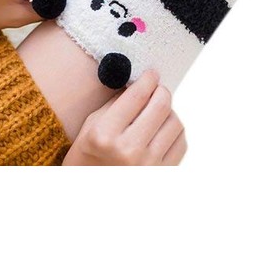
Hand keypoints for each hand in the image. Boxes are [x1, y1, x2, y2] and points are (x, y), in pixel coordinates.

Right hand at [62, 71, 186, 165]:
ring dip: (168, 112)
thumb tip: (142, 82)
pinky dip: (174, 132)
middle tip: (156, 89)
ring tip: (157, 114)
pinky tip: (161, 132)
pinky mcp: (162, 176)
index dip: (148, 79)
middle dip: (161, 91)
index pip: (137, 95)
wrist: (91, 196)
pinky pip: (181, 143)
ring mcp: (148, 166)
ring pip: (175, 122)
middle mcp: (128, 151)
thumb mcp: (91, 126)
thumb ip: (117, 103)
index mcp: (105, 135)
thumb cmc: (88, 157)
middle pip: (161, 105)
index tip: (151, 73)